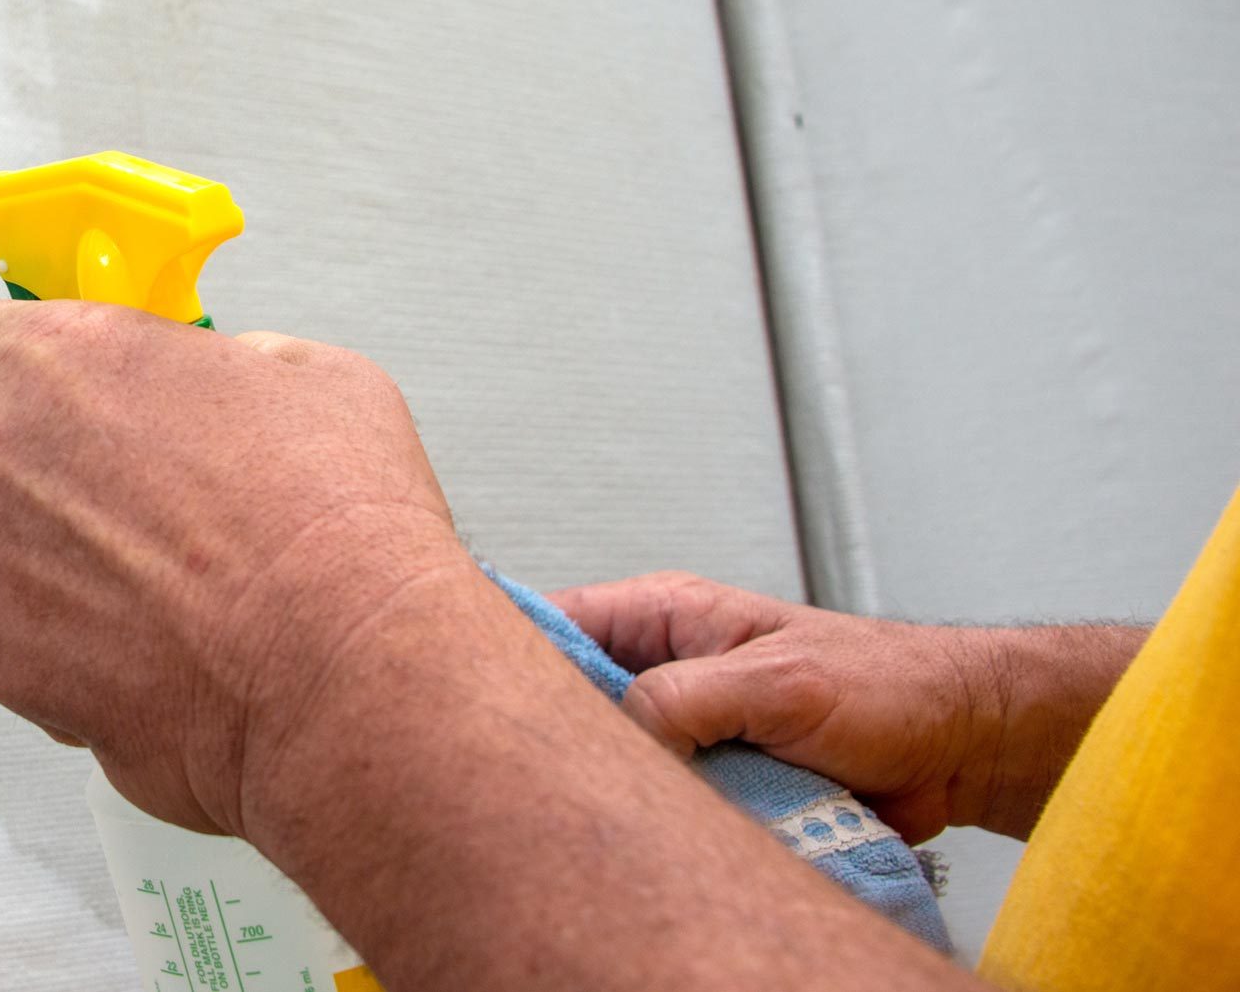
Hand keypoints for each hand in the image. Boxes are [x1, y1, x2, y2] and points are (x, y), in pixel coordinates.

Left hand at [0, 300, 460, 835]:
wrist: (343, 667)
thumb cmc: (335, 527)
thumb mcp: (306, 377)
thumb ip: (223, 363)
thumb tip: (216, 381)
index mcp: (60, 357)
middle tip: (53, 484)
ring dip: (32, 558)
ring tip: (146, 584)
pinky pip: (5, 636)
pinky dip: (58, 641)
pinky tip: (149, 644)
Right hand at [552, 573, 1146, 840]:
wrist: (963, 747)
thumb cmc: (890, 685)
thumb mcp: (777, 682)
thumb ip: (686, 697)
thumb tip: (622, 732)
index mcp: (666, 614)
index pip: (555, 621)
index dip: (510, 652)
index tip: (485, 696)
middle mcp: (665, 667)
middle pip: (570, 700)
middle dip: (559, 738)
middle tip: (543, 773)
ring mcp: (687, 728)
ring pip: (613, 760)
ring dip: (618, 787)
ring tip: (609, 807)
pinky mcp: (712, 783)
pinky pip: (659, 805)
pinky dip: (659, 823)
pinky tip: (655, 834)